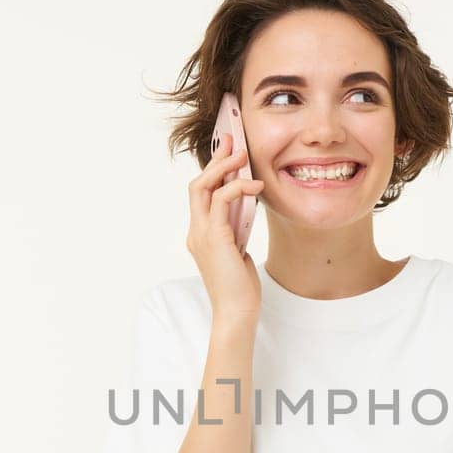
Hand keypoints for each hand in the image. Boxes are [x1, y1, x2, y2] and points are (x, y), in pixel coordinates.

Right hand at [187, 131, 265, 324]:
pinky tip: (256, 186)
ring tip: (243, 154)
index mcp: (200, 234)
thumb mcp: (239, 251)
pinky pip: (221, 201)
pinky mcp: (214, 238)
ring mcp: (201, 234)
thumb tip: (245, 209)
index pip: (202, 195)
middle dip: (214, 159)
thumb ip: (236, 230)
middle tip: (231, 139)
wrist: (236, 312)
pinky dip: (238, 187)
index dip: (213, 170)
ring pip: (203, 187)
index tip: (227, 151)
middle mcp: (196, 231)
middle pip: (197, 184)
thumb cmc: (240, 288)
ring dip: (223, 167)